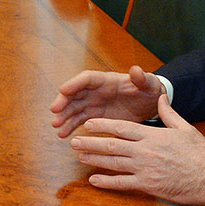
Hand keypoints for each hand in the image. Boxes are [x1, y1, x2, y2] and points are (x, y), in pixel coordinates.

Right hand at [51, 65, 165, 137]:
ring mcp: (93, 104)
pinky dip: (70, 127)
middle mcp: (96, 91)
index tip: (62, 90)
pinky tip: (63, 135)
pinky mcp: (95, 117)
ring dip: (64, 117)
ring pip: (74, 109)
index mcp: (107, 80)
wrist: (150, 105)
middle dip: (64, 101)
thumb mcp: (148, 83)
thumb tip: (136, 70)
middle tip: (54, 111)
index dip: (74, 83)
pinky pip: (79, 121)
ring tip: (57, 127)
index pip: (87, 79)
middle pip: (75, 94)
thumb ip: (141, 78)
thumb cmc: (149, 90)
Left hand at [68, 93, 204, 205]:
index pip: (122, 127)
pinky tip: (94, 180)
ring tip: (79, 157)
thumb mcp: (185, 128)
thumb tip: (160, 97)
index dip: (102, 125)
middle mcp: (145, 151)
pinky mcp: (149, 185)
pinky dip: (107, 182)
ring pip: (114, 164)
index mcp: (153, 135)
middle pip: (112, 145)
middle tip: (74, 141)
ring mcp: (145, 169)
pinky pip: (123, 183)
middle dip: (91, 143)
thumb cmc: (201, 153)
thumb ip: (169, 113)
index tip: (89, 124)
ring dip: (94, 160)